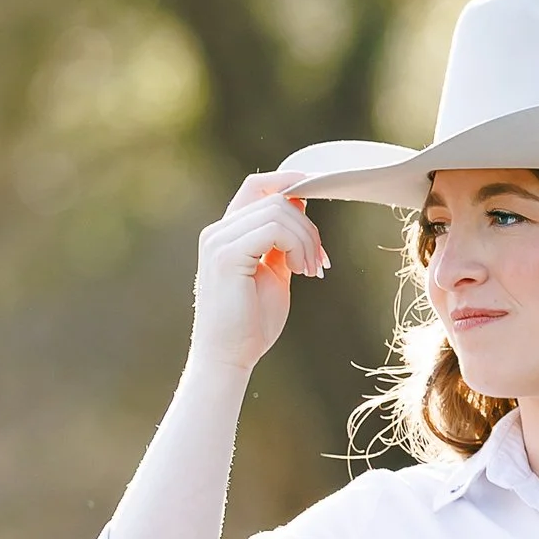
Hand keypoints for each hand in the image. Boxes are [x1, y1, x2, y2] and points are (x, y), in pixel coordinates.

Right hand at [186, 172, 328, 373]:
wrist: (229, 357)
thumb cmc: (251, 323)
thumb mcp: (274, 273)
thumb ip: (283, 242)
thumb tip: (302, 210)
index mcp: (227, 232)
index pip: (258, 186)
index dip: (290, 181)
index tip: (320, 196)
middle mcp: (218, 231)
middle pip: (276, 199)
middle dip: (309, 227)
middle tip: (320, 263)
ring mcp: (219, 241)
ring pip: (278, 211)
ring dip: (306, 239)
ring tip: (311, 271)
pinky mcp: (226, 255)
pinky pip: (274, 230)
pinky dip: (297, 247)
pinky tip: (300, 271)